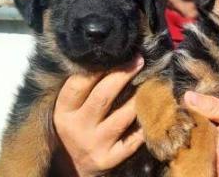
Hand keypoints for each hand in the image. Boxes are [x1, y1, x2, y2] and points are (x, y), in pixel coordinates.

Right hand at [52, 55, 145, 176]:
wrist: (72, 169)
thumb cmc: (74, 128)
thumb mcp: (69, 109)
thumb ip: (82, 88)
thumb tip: (106, 56)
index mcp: (63, 111)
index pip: (79, 83)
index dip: (99, 65)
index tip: (116, 52)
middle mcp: (77, 128)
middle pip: (103, 96)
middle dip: (123, 74)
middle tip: (139, 60)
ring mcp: (94, 144)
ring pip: (122, 117)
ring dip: (139, 97)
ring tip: (151, 82)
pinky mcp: (109, 159)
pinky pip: (133, 140)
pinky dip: (145, 124)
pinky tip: (155, 110)